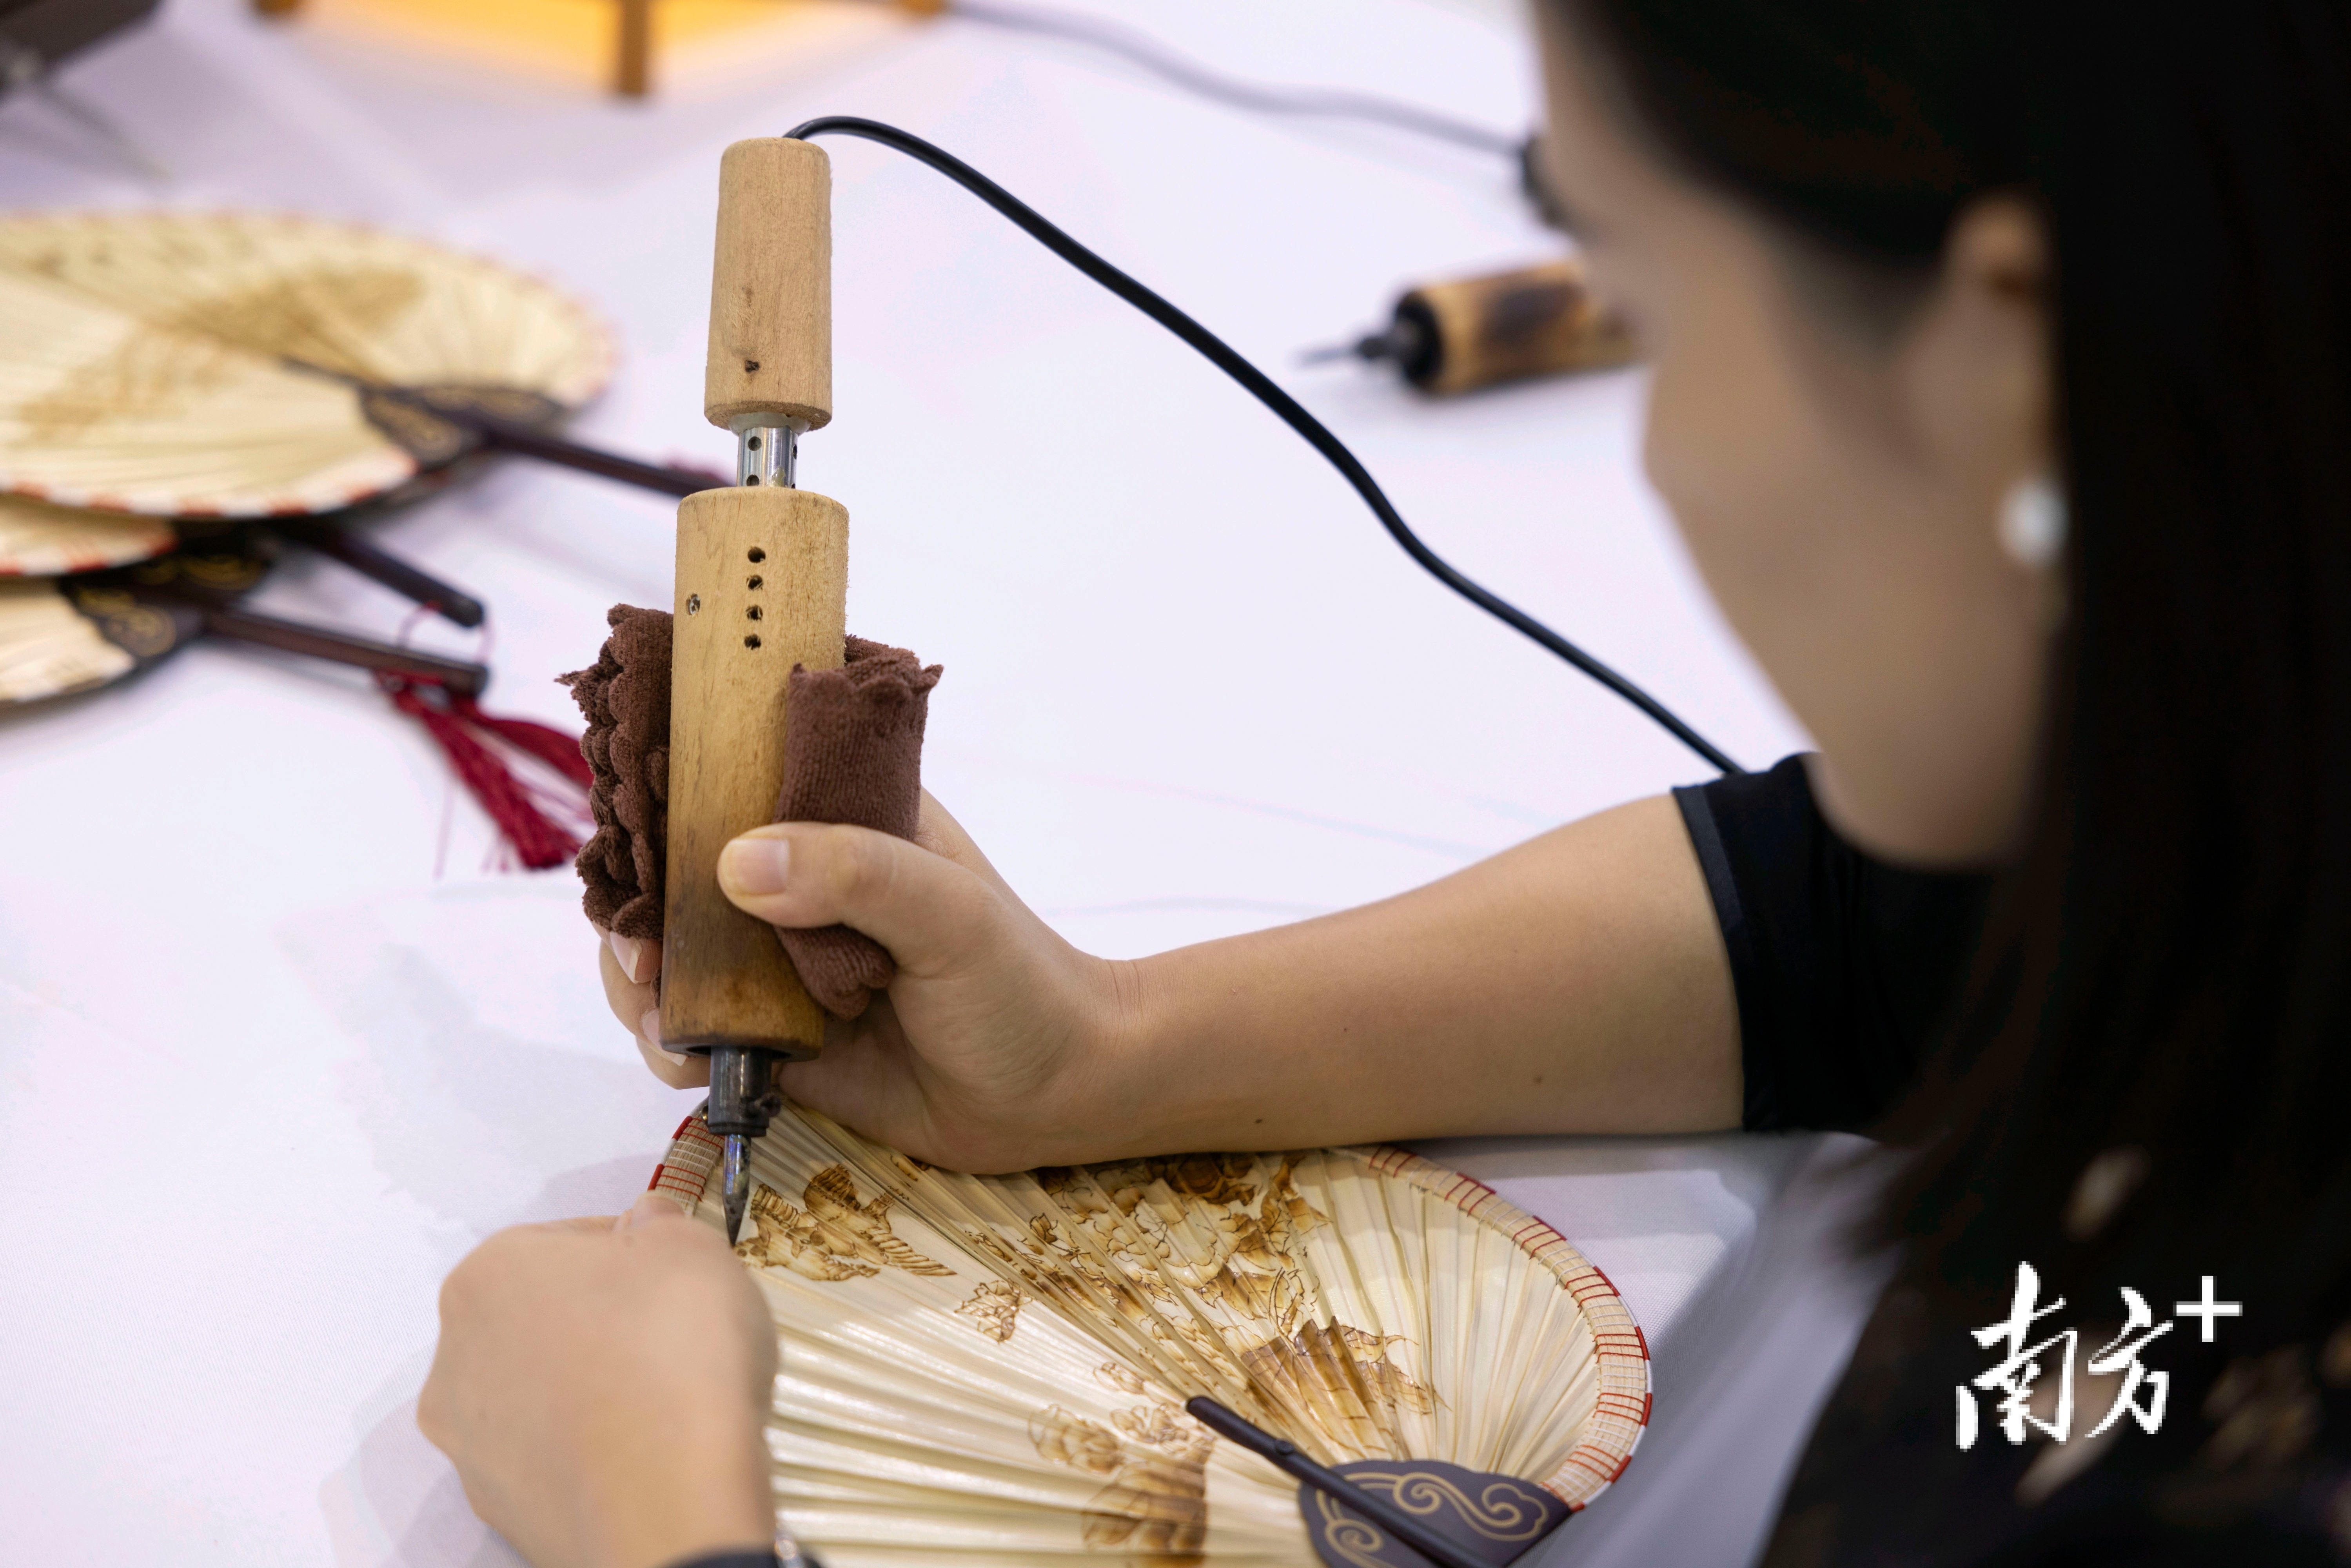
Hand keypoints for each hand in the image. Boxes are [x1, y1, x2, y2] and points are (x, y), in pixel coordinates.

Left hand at [418, 1194, 776, 1567]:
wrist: (670, 1502)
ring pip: (542, 1392)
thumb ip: (661, 1223)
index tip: (674, 1276)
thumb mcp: (693, 1247)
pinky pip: (551, 1458)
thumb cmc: (675, 1357)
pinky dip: (591, 1450)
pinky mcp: (501, 1509)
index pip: (568, 1240)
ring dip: (592, 1387)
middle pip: (543, 1318)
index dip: (634, 1252)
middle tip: (672, 1337)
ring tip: (664, 1401)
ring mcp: (471, 1445)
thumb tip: (646, 1228)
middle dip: (603, 1322)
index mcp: (488, 1276)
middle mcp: (456, 1359)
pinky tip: (645, 1451)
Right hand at [598, 791, 1131, 1171]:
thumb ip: (855, 874)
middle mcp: (803, 883)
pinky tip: (691, 1059)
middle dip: (637, 908)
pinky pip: (702, 1036)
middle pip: (682, 874)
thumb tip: (736, 860)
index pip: (736, 778)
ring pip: (678, 958)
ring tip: (657, 1007)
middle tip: (636, 950)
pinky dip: (678, 1046)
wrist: (1059, 1097)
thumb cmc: (1021, 985)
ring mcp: (785, 964)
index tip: (631, 828)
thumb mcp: (950, 912)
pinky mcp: (780, 1041)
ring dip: (646, 983)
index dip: (669, 795)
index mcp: (844, 817)